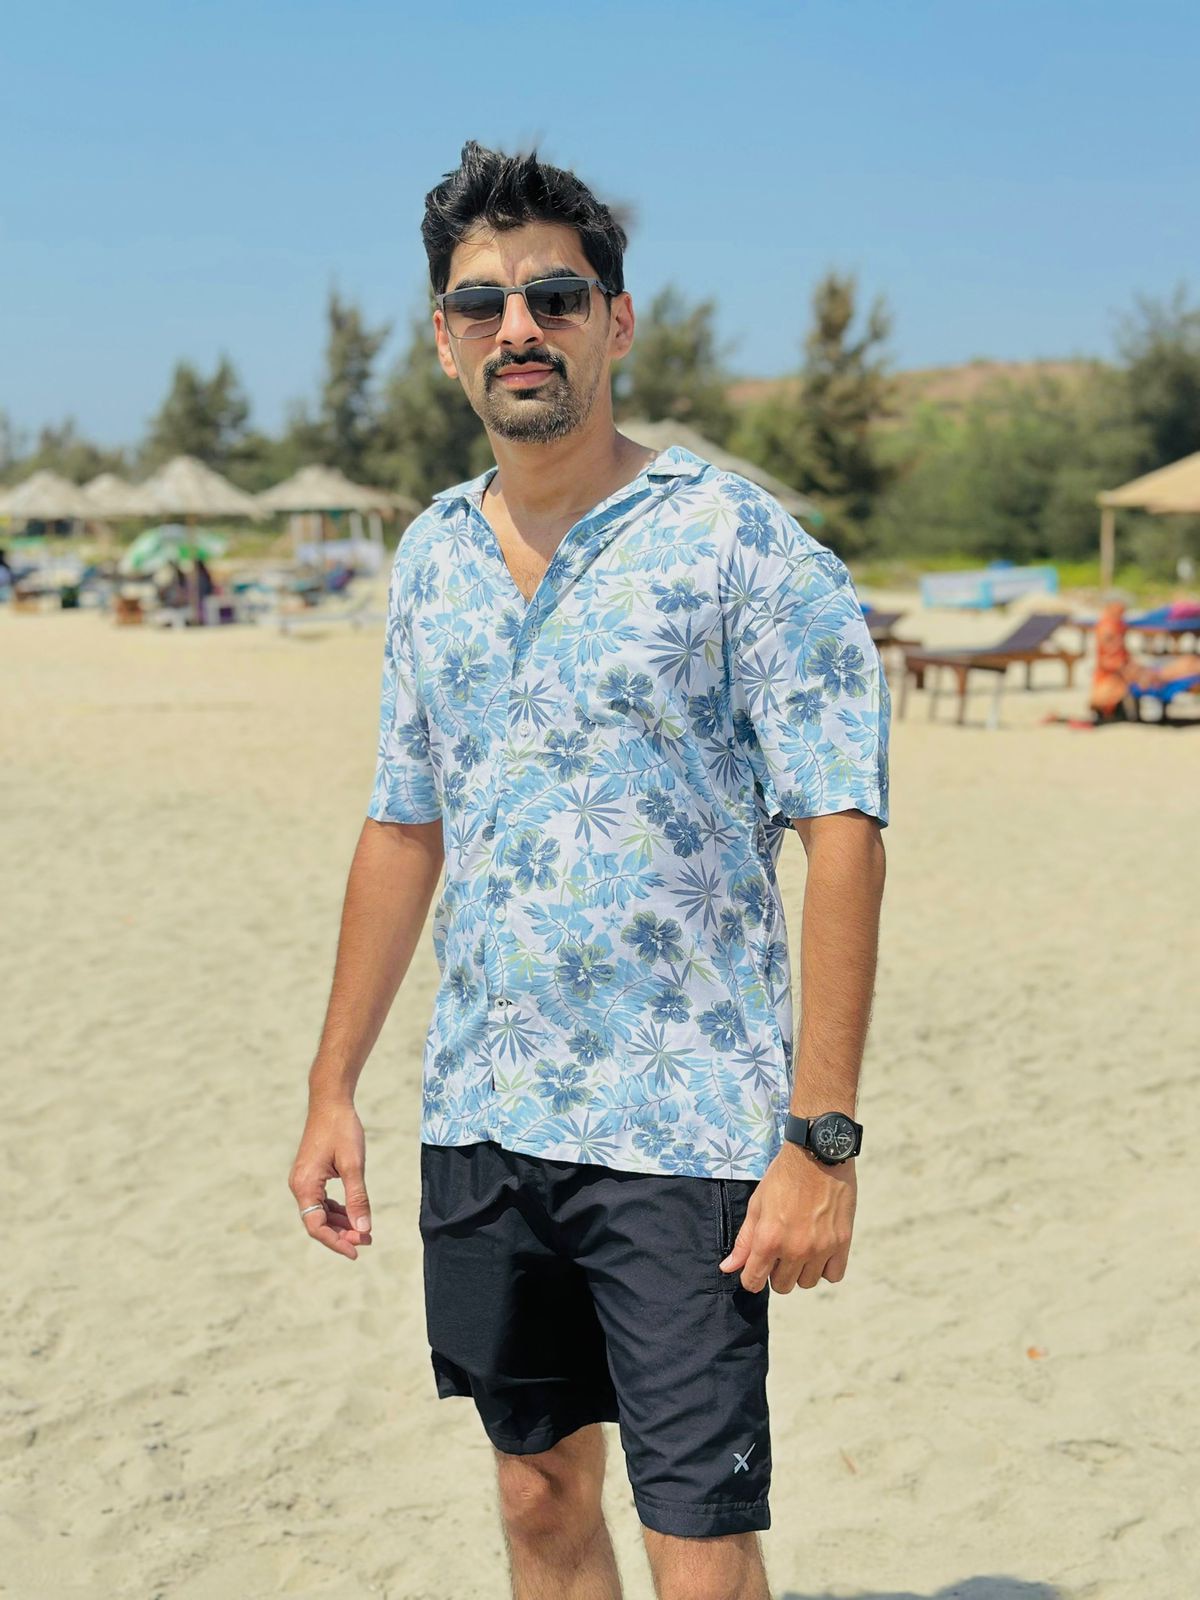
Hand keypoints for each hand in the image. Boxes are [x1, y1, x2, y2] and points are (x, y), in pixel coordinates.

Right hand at [288, 1098, 372, 1259]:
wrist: (331, 1101)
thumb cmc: (342, 1129)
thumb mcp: (353, 1165)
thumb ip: (357, 1198)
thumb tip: (363, 1228)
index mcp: (305, 1186)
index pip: (316, 1226)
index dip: (336, 1242)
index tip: (356, 1251)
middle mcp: (300, 1186)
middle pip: (318, 1222)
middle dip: (342, 1234)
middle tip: (367, 1240)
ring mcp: (304, 1180)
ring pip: (321, 1213)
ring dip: (341, 1223)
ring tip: (364, 1231)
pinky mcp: (312, 1175)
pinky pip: (323, 1201)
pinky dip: (338, 1210)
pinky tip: (354, 1213)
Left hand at [719, 1141, 855, 1292]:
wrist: (818, 1154)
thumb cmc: (783, 1177)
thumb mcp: (757, 1205)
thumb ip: (744, 1241)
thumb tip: (727, 1268)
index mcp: (768, 1239)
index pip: (754, 1282)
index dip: (752, 1277)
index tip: (757, 1267)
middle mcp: (794, 1249)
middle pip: (782, 1286)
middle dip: (777, 1272)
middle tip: (781, 1249)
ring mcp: (820, 1248)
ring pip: (807, 1282)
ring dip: (802, 1270)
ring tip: (801, 1245)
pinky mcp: (842, 1243)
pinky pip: (834, 1275)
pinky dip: (826, 1267)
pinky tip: (820, 1249)